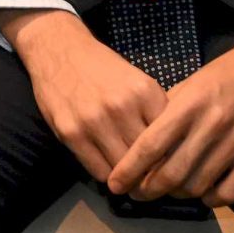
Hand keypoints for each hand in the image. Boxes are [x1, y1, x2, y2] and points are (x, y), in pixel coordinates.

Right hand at [0, 7, 167, 183]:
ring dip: (130, 180)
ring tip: (132, 180)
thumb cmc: (103, 69)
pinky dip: (107, 175)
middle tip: (155, 183)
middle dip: (153, 175)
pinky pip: (98, 171)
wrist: (58, 49)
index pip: (171, 141)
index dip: (173, 159)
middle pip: (148, 160)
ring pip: (124, 171)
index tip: (173, 169)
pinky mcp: (70, 132)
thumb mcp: (138, 82)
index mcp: (145, 93)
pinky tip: (109, 167)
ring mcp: (94, 121)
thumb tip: (175, 153)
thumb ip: (156, 113)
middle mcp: (121, 107)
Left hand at [108, 28, 233, 204]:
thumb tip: (144, 142)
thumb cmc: (228, 74)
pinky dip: (211, 199)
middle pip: (172, 173)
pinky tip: (203, 193)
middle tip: (139, 194)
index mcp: (189, 104)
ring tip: (170, 191)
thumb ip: (168, 111)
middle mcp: (213, 125)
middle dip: (149, 189)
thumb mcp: (191, 83)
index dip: (130, 169)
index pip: (151, 145)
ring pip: (199, 186)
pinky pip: (230, 192)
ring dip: (179, 195)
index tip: (115, 184)